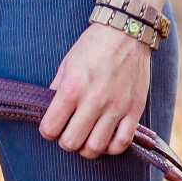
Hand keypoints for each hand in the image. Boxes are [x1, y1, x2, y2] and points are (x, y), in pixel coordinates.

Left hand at [37, 20, 151, 157]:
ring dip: (87, 148)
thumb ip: (57, 89)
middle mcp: (93, 101)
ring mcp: (116, 108)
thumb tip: (49, 111)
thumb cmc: (93, 46)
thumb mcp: (67, 63)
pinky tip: (106, 138)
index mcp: (72, 87)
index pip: (51, 127)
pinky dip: (111, 147)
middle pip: (71, 142)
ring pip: (96, 148)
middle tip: (68, 132)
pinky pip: (121, 143)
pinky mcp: (134, 111)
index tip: (50, 127)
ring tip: (86, 138)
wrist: (126, 32)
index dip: (47, 131)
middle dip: (65, 141)